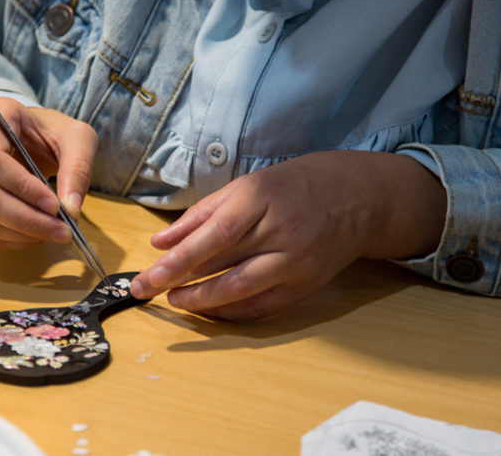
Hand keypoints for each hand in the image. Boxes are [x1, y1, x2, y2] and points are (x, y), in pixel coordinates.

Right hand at [0, 97, 96, 248]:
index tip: (55, 206)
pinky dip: (12, 238)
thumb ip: (78, 169)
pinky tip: (38, 235)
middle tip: (62, 231)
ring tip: (54, 234)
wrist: (32, 134)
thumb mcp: (77, 138)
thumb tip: (70, 210)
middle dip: (24, 218)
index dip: (22, 187)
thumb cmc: (53, 132)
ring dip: (19, 232)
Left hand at [130, 151, 445, 319]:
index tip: (148, 277)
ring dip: (202, 302)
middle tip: (146, 292)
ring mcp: (296, 261)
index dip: (177, 261)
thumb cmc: (288, 187)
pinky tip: (207, 309)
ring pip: (242, 291)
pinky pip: (263, 306)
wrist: (354, 198)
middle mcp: (280, 231)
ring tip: (175, 301)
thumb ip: (199, 216)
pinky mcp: (306, 285)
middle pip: (223, 265)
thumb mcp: (242, 188)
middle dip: (179, 283)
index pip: (213, 236)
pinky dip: (231, 312)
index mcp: (260, 198)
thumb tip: (159, 242)